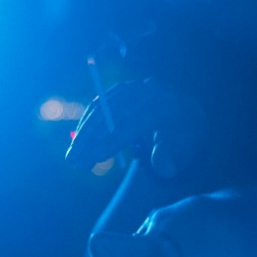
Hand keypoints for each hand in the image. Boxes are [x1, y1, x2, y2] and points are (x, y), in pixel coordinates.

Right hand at [65, 78, 206, 175]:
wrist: (183, 113)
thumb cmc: (182, 136)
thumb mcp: (183, 149)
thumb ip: (170, 158)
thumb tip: (165, 169)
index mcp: (166, 106)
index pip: (134, 123)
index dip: (112, 140)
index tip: (93, 158)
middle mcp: (148, 92)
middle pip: (113, 113)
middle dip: (91, 137)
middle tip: (74, 160)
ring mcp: (133, 88)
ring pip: (103, 107)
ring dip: (84, 131)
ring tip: (72, 155)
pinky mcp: (121, 90)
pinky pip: (100, 104)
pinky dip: (87, 122)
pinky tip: (78, 141)